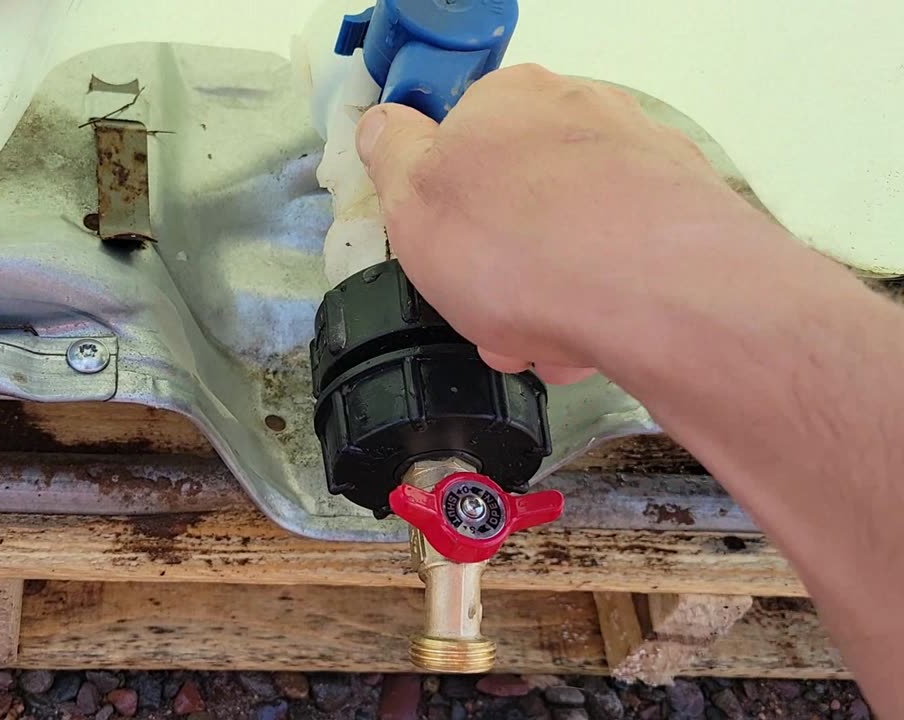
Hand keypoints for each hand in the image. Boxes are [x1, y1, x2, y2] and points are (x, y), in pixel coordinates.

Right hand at [355, 64, 765, 383]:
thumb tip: (383, 125)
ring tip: (545, 345)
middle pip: (519, 197)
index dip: (444, 214)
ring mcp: (642, 159)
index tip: (443, 260)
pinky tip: (593, 341)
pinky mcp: (688, 213)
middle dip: (500, 265)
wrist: (658, 293)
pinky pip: (624, 260)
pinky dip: (604, 299)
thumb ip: (392, 157)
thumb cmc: (520, 245)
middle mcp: (581, 113)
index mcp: (507, 100)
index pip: (459, 144)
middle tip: (491, 318)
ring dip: (549, 292)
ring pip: (573, 235)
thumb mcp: (411, 202)